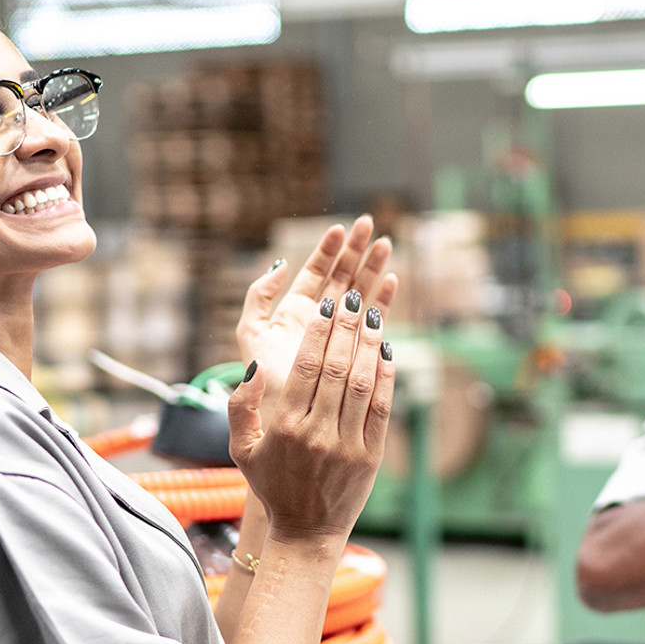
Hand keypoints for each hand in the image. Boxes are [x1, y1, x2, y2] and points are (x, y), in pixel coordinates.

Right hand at [228, 290, 393, 543]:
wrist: (306, 532)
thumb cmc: (273, 485)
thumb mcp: (242, 450)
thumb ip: (240, 407)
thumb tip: (255, 368)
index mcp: (285, 428)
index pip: (305, 368)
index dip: (318, 333)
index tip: (326, 306)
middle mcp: (317, 434)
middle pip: (335, 368)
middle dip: (345, 328)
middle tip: (351, 298)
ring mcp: (347, 445)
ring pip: (361, 383)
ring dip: (368, 345)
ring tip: (371, 315)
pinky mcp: (372, 455)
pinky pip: (381, 407)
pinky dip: (385, 377)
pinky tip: (386, 351)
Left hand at [237, 216, 396, 421]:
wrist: (286, 419)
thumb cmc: (264, 382)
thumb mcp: (251, 335)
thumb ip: (258, 298)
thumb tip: (281, 264)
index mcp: (296, 312)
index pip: (315, 273)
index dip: (327, 250)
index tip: (340, 229)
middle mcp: (321, 319)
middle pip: (342, 276)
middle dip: (356, 250)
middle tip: (369, 224)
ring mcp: (341, 334)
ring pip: (360, 293)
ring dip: (373, 268)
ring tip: (386, 244)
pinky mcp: (358, 351)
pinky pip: (374, 320)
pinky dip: (384, 301)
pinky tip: (393, 281)